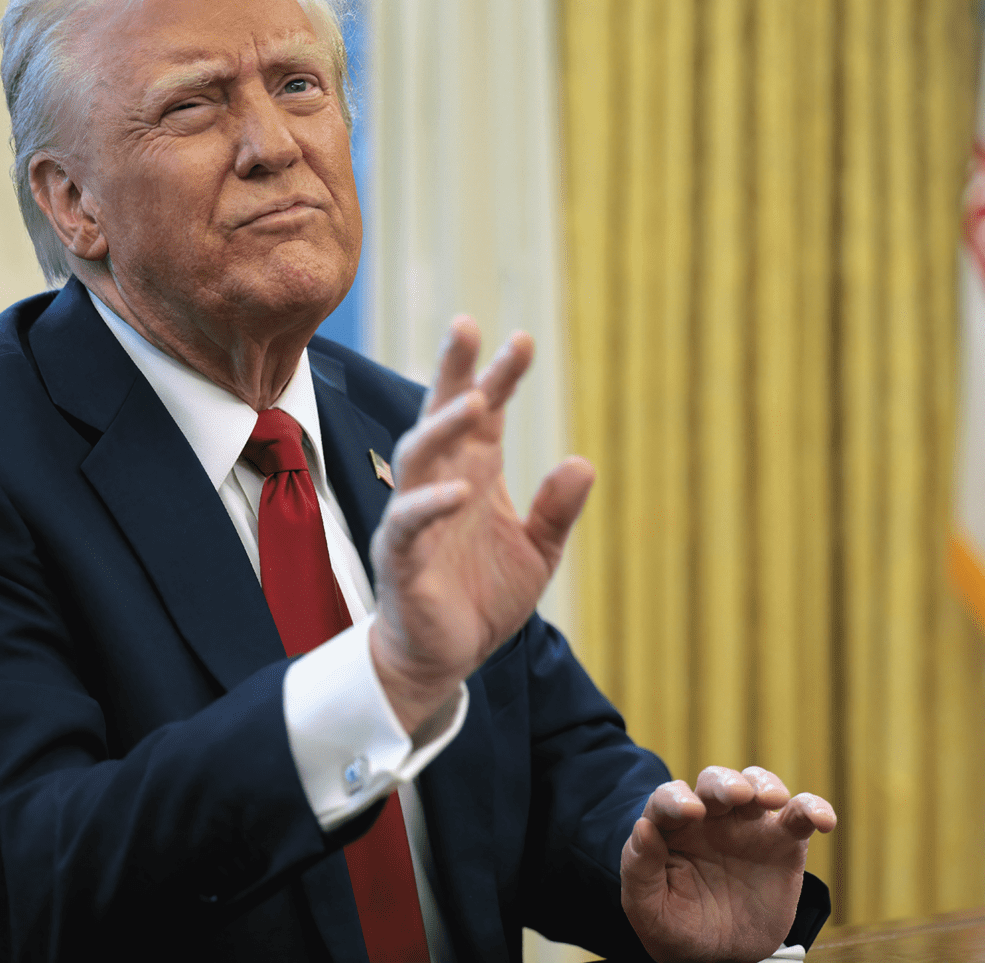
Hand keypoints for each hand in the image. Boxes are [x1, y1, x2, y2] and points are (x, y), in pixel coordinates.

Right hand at [368, 317, 593, 735]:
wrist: (443, 659)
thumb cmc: (481, 596)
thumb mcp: (537, 553)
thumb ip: (556, 511)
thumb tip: (583, 463)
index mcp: (473, 472)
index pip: (485, 412)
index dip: (500, 376)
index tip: (523, 340)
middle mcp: (441, 482)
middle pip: (442, 414)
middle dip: (452, 370)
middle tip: (464, 325)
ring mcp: (416, 515)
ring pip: (419, 456)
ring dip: (443, 426)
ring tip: (476, 402)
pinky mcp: (401, 557)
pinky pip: (409, 522)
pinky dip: (431, 505)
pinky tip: (461, 492)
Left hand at [621, 766, 835, 961]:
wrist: (719, 956)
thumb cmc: (676, 925)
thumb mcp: (647, 908)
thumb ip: (639, 868)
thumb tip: (643, 826)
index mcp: (673, 826)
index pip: (669, 799)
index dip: (676, 799)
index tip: (688, 811)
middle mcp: (711, 816)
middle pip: (715, 782)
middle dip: (723, 782)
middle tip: (734, 795)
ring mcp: (748, 826)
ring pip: (756, 785)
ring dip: (764, 784)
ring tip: (771, 799)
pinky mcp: (783, 843)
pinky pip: (800, 816)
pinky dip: (813, 808)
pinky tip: (822, 819)